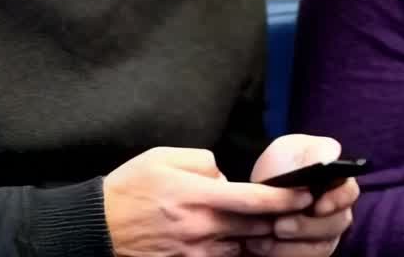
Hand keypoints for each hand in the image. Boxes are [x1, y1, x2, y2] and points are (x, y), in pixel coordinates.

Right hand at [104, 147, 312, 256]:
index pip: (254, 199)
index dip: (285, 199)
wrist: (97, 227)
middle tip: (301, 210)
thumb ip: (203, 162)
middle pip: (256, 227)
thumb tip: (226, 177)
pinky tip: (234, 238)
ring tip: (269, 224)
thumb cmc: (131, 188)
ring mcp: (195, 253)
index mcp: (198, 196)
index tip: (306, 194)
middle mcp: (201, 228)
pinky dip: (233, 249)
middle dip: (281, 219)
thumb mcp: (164, 157)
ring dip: (258, 237)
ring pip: (242, 247)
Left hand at [246, 134, 358, 256]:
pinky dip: (281, 255)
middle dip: (307, 227)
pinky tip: (259, 245)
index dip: (338, 200)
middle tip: (279, 226)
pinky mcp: (308, 252)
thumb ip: (313, 151)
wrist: (251, 193)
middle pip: (338, 224)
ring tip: (263, 238)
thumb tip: (331, 157)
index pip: (350, 192)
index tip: (318, 205)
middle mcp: (336, 211)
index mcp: (337, 183)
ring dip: (291, 247)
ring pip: (321, 248)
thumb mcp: (290, 150)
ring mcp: (324, 235)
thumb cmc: (278, 166)